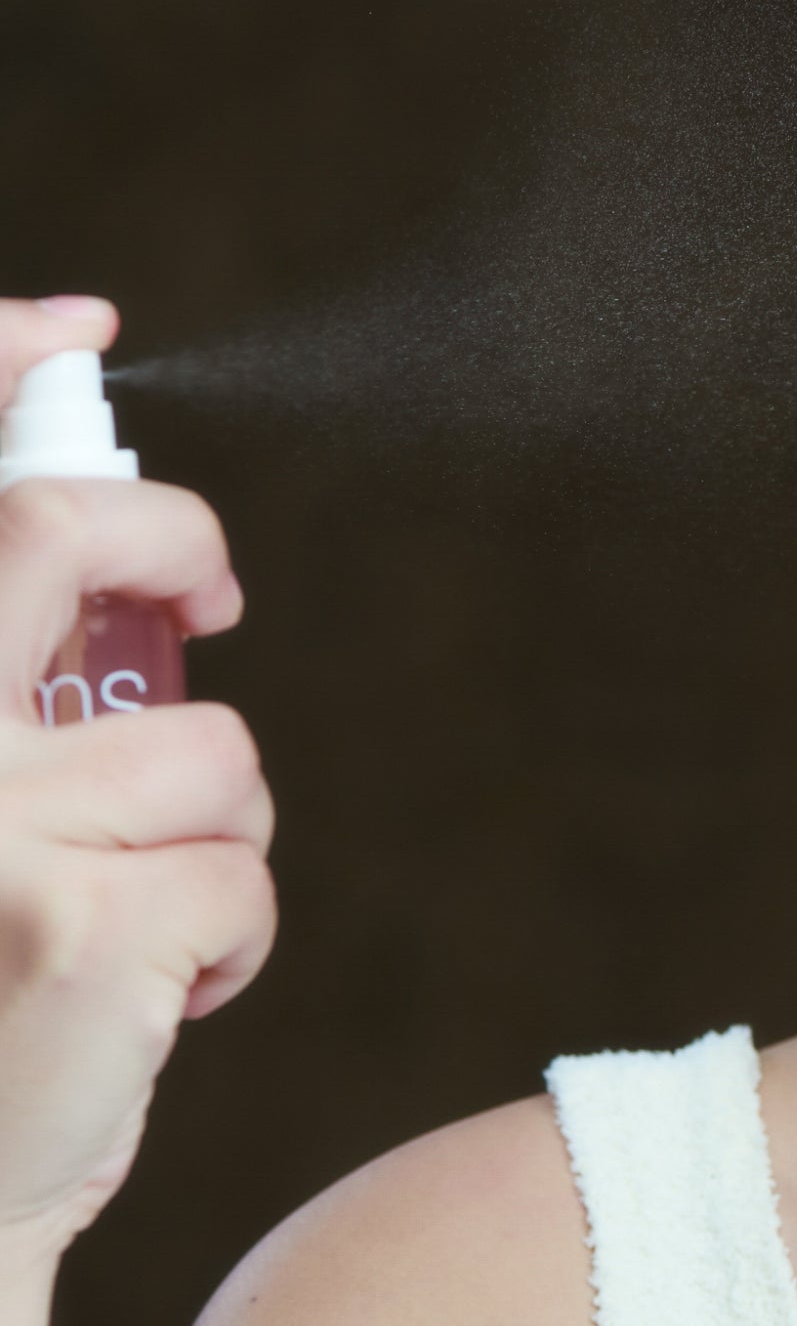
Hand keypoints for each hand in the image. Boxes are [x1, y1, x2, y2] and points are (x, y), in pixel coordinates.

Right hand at [0, 296, 273, 1269]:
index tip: (76, 324)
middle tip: (207, 588)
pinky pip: (243, 872)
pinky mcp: (72, 929)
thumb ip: (7, 713)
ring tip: (159, 914)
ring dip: (223, 823)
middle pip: (47, 542)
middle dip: (169, 538)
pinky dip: (240, 932)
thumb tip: (137, 596)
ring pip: (207, 752)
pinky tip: (165, 1001)